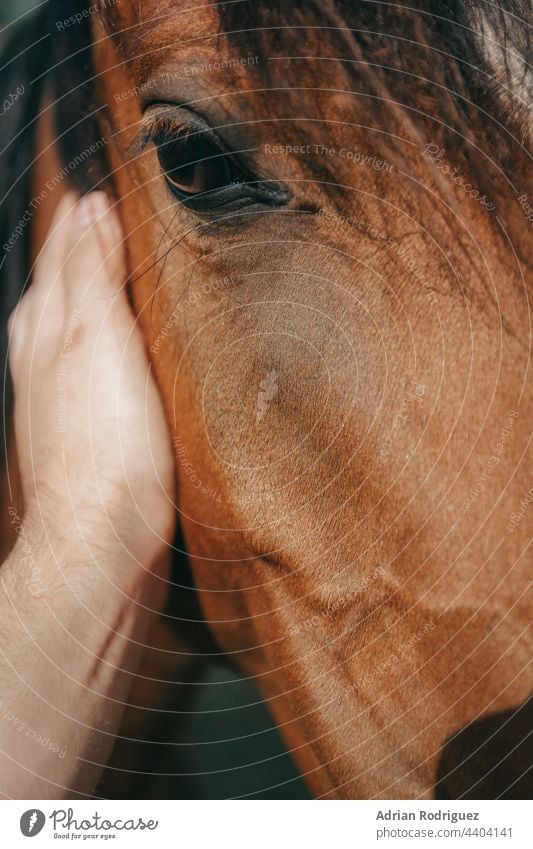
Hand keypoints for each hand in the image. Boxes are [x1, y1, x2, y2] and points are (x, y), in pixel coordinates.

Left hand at [8, 192, 175, 570]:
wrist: (99, 537)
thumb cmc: (105, 447)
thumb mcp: (101, 340)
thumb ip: (93, 274)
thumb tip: (90, 211)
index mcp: (45, 327)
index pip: (59, 256)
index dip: (80, 222)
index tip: (98, 193)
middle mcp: (40, 357)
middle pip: (54, 287)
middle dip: (75, 251)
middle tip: (100, 221)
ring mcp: (54, 394)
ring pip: (63, 326)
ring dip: (81, 293)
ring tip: (103, 272)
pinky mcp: (78, 428)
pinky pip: (80, 365)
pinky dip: (94, 341)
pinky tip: (110, 352)